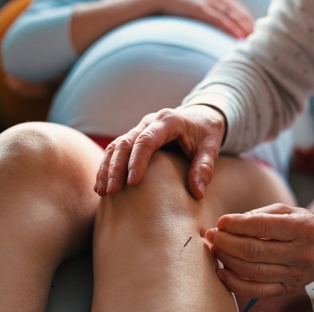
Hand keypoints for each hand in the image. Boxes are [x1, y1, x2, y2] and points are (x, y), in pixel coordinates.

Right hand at [94, 105, 225, 198]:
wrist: (201, 117)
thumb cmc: (206, 133)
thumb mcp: (211, 147)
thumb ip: (205, 167)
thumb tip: (197, 193)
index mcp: (168, 121)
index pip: (147, 140)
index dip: (138, 160)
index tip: (133, 182)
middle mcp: (149, 122)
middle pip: (126, 142)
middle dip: (116, 167)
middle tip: (112, 191)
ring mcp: (139, 128)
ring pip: (116, 146)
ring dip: (107, 168)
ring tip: (102, 192)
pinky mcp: (134, 138)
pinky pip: (115, 150)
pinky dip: (107, 167)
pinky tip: (101, 186)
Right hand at [155, 0, 253, 38]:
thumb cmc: (176, 5)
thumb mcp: (195, 7)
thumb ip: (207, 12)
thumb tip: (215, 23)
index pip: (237, 8)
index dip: (247, 18)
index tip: (255, 29)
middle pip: (238, 11)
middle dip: (249, 24)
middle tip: (259, 37)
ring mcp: (207, 2)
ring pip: (232, 16)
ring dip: (244, 28)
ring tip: (254, 39)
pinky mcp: (201, 9)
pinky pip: (220, 20)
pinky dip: (232, 28)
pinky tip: (239, 37)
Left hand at [205, 204, 313, 297]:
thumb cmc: (306, 225)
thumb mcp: (289, 211)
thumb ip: (260, 215)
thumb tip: (228, 224)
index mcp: (302, 228)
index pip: (262, 226)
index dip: (237, 224)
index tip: (221, 222)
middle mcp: (301, 253)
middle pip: (254, 251)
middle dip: (227, 243)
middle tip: (212, 236)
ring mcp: (295, 274)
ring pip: (252, 272)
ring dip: (227, 261)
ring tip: (215, 250)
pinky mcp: (288, 289)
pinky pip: (257, 291)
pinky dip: (235, 284)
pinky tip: (222, 273)